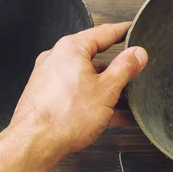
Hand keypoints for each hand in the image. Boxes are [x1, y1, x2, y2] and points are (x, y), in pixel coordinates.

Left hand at [8, 22, 147, 157]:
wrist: (34, 143)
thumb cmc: (65, 116)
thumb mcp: (107, 90)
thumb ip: (125, 68)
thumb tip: (137, 53)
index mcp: (71, 49)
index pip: (103, 32)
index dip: (122, 31)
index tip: (131, 28)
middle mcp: (56, 59)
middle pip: (93, 58)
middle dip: (115, 69)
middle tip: (133, 73)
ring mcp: (49, 78)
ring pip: (85, 79)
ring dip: (105, 90)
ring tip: (125, 103)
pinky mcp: (46, 97)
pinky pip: (75, 93)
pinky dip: (92, 101)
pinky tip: (109, 116)